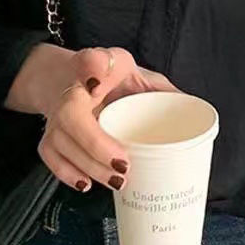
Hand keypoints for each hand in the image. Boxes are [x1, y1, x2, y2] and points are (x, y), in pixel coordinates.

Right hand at [36, 46, 181, 192]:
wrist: (67, 78)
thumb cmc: (110, 77)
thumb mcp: (136, 72)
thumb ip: (160, 88)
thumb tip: (194, 108)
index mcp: (98, 65)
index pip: (89, 60)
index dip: (90, 69)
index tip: (96, 84)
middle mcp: (71, 89)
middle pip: (71, 114)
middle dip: (96, 143)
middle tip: (124, 164)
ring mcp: (56, 113)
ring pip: (61, 140)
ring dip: (88, 164)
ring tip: (117, 181)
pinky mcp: (50, 134)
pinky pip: (50, 155)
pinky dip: (66, 172)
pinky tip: (86, 183)